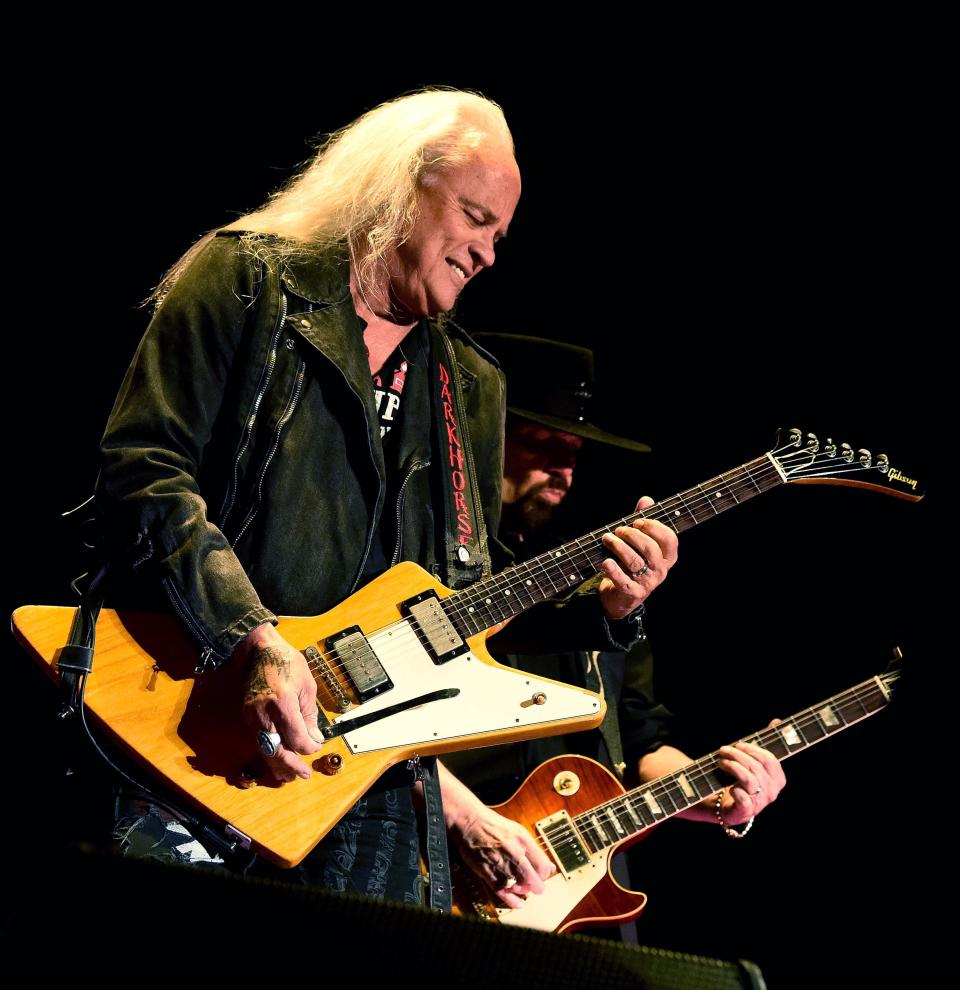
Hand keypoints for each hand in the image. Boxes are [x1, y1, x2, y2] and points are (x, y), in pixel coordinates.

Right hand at [237, 623, 325, 783]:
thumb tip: (314, 738)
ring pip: (265, 750)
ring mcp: (252, 717)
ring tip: (291, 775)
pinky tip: (279, 759)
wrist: (258, 651)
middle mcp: (264, 714)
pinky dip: (269, 753)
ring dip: (278, 765)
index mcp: (283, 704)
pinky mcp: (246, 717)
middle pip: (277, 751)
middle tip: (303, 775)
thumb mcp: (307, 686)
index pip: (296, 739)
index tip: (317, 746)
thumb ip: (310, 715)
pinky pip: (259, 741)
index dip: (309, 748)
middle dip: (291, 766)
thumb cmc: (285, 663)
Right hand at [452, 805, 555, 909]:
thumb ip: (533, 849)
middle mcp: (512, 850)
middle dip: (537, 886)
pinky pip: (501, 890)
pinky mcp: (486, 871)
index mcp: (522, 839)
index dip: (545, 874)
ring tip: (524, 888)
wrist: (469, 820)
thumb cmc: (493, 825)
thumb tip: (549, 866)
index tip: (543, 876)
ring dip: (523, 890)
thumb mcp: (517, 831)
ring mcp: (498, 862)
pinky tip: (518, 904)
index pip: (542, 865)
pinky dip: (511, 900)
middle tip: (537, 888)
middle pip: (531, 878)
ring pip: (517, 886)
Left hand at [599, 495, 678, 618]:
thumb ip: (643, 523)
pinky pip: (623, 580)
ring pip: (634, 562)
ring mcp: (647, 583)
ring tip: (606, 539)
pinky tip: (605, 561)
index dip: (654, 527)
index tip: (637, 521)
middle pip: (650, 549)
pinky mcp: (632, 593)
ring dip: (618, 547)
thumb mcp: (639, 543)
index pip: (670, 539)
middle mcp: (660, 570)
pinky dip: (613, 569)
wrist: (620, 596)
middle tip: (618, 530)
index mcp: (667, 557)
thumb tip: (646, 500)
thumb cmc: (632, 564)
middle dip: (632, 536)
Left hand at [715, 720, 786, 823]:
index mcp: (778, 779)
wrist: (727, 804)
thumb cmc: (742, 778)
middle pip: (757, 767)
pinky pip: (744, 799)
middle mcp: (772, 792)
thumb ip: (766, 742)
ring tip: (720, 762)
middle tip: (723, 750)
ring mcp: (760, 803)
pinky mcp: (746, 812)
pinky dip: (735, 790)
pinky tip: (729, 786)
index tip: (739, 744)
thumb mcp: (753, 760)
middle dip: (738, 755)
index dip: (754, 750)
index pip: (770, 760)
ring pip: (749, 780)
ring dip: (732, 767)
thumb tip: (777, 721)